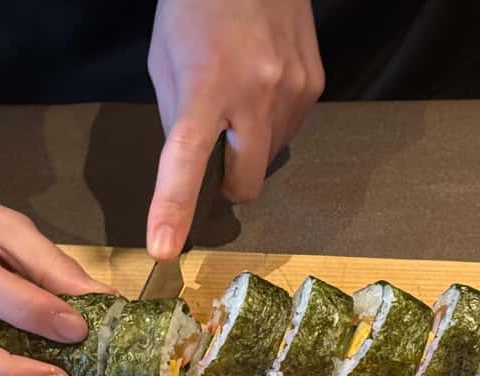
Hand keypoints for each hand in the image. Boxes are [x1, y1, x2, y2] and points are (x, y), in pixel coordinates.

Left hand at [146, 0, 323, 258]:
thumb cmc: (195, 7)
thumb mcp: (166, 60)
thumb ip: (178, 118)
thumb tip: (195, 166)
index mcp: (205, 85)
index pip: (187, 159)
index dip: (173, 207)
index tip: (165, 248)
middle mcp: (256, 93)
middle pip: (245, 184)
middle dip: (229, 186)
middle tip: (217, 157)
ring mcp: (293, 92)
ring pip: (269, 160)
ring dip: (251, 148)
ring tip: (240, 97)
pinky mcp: (315, 87)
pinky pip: (290, 132)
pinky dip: (272, 125)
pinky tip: (264, 87)